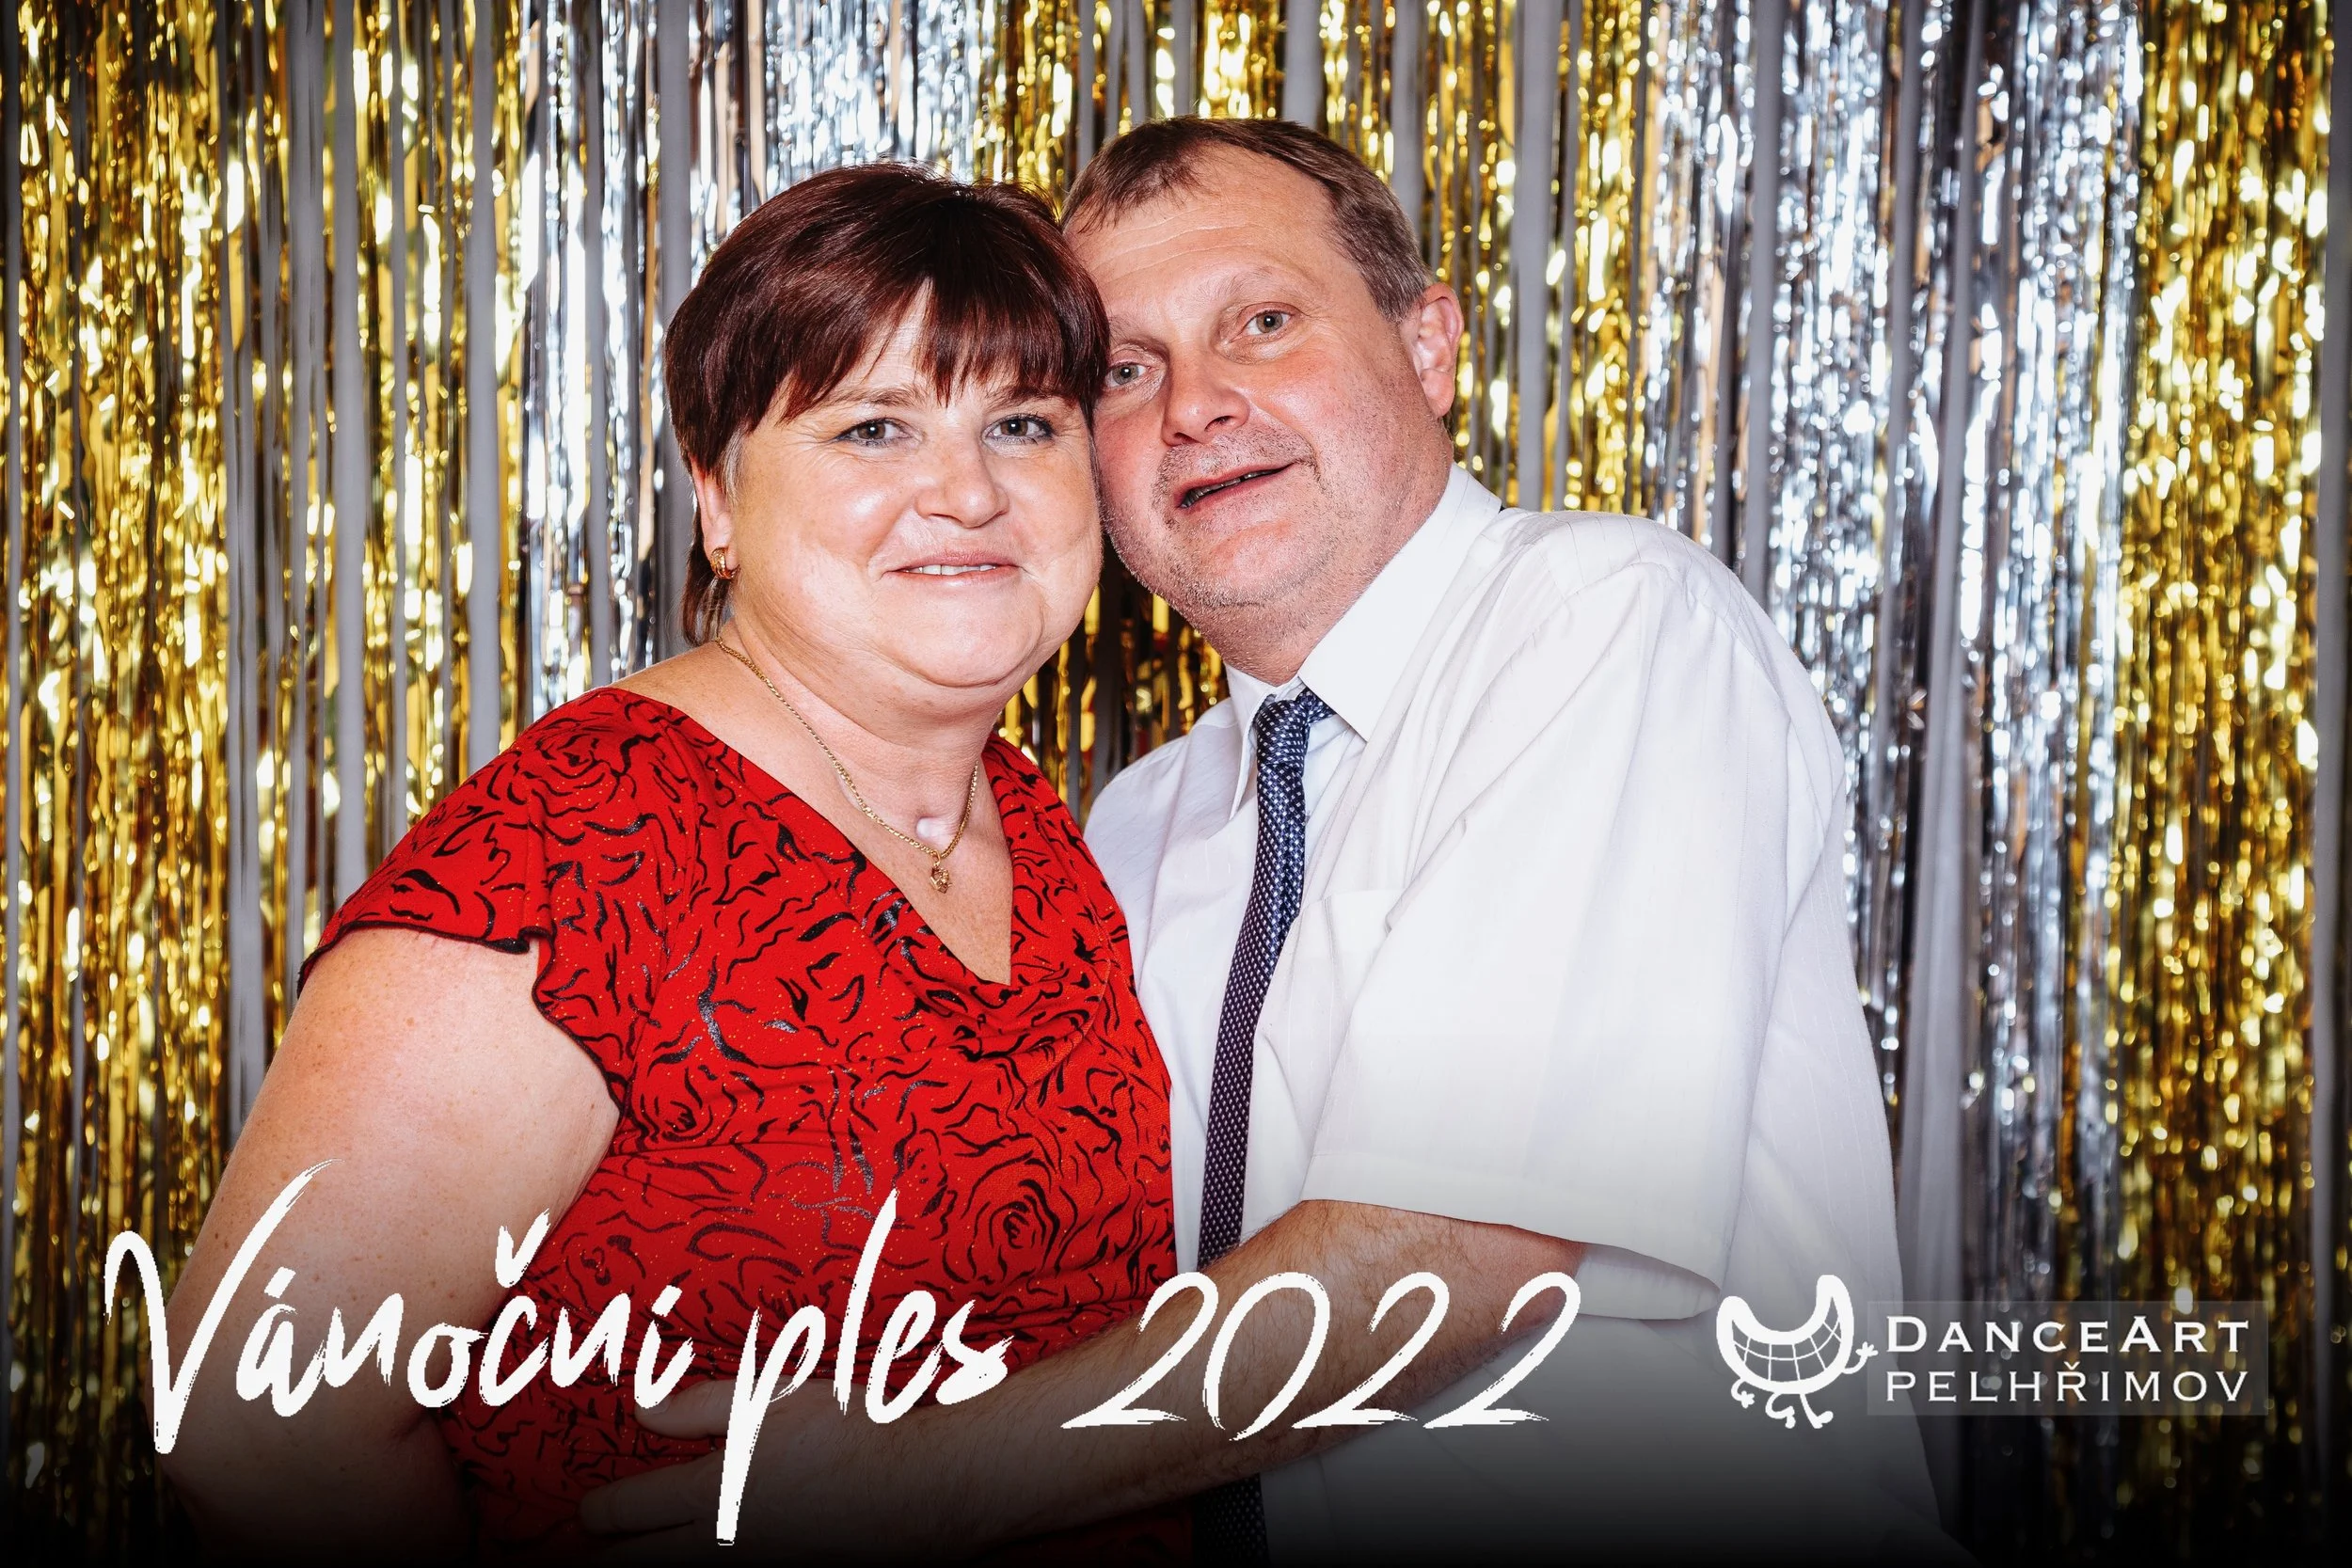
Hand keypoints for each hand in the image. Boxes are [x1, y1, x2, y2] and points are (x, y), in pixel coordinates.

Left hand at [579, 1379, 968, 1561]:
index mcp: (710, 1492)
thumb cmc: (854, 1432)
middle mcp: (717, 1547)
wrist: (927, 1489)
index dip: (593, 1514)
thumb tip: (640, 1409)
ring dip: (644, 1567)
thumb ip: (700, 1406)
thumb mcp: (773, 1399)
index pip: (616, 1515)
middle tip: (576, 1555)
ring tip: (627, 1561)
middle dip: (595, 1560)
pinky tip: (705, 1559)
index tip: (587, 1514)